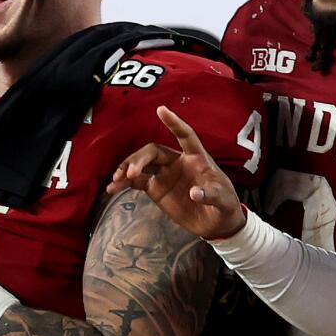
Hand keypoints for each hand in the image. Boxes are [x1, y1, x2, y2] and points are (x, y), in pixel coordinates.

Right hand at [109, 106, 247, 239]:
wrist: (215, 225)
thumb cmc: (224, 206)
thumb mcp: (224, 201)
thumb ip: (211, 195)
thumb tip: (194, 193)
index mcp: (196, 158)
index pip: (185, 135)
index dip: (174, 123)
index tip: (160, 110)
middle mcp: (177, 162)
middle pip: (154, 152)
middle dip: (140, 158)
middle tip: (131, 173)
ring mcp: (164, 175)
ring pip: (141, 164)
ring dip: (127, 168)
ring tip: (117, 179)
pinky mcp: (156, 188)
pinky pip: (136, 181)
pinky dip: (124, 183)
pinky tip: (112, 189)